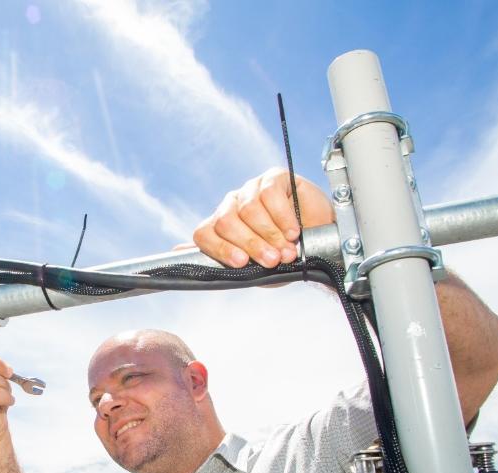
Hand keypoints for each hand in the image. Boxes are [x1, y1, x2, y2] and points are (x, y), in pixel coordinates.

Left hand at [193, 167, 334, 267]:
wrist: (320, 244)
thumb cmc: (284, 256)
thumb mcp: (254, 269)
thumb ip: (219, 262)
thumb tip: (177, 250)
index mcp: (220, 228)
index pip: (204, 233)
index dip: (221, 249)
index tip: (243, 263)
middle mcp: (231, 206)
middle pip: (225, 221)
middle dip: (251, 244)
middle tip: (273, 260)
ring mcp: (250, 189)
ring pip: (248, 209)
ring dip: (270, 234)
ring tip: (287, 249)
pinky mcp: (272, 178)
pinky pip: (269, 195)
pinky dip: (282, 217)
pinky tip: (293, 230)